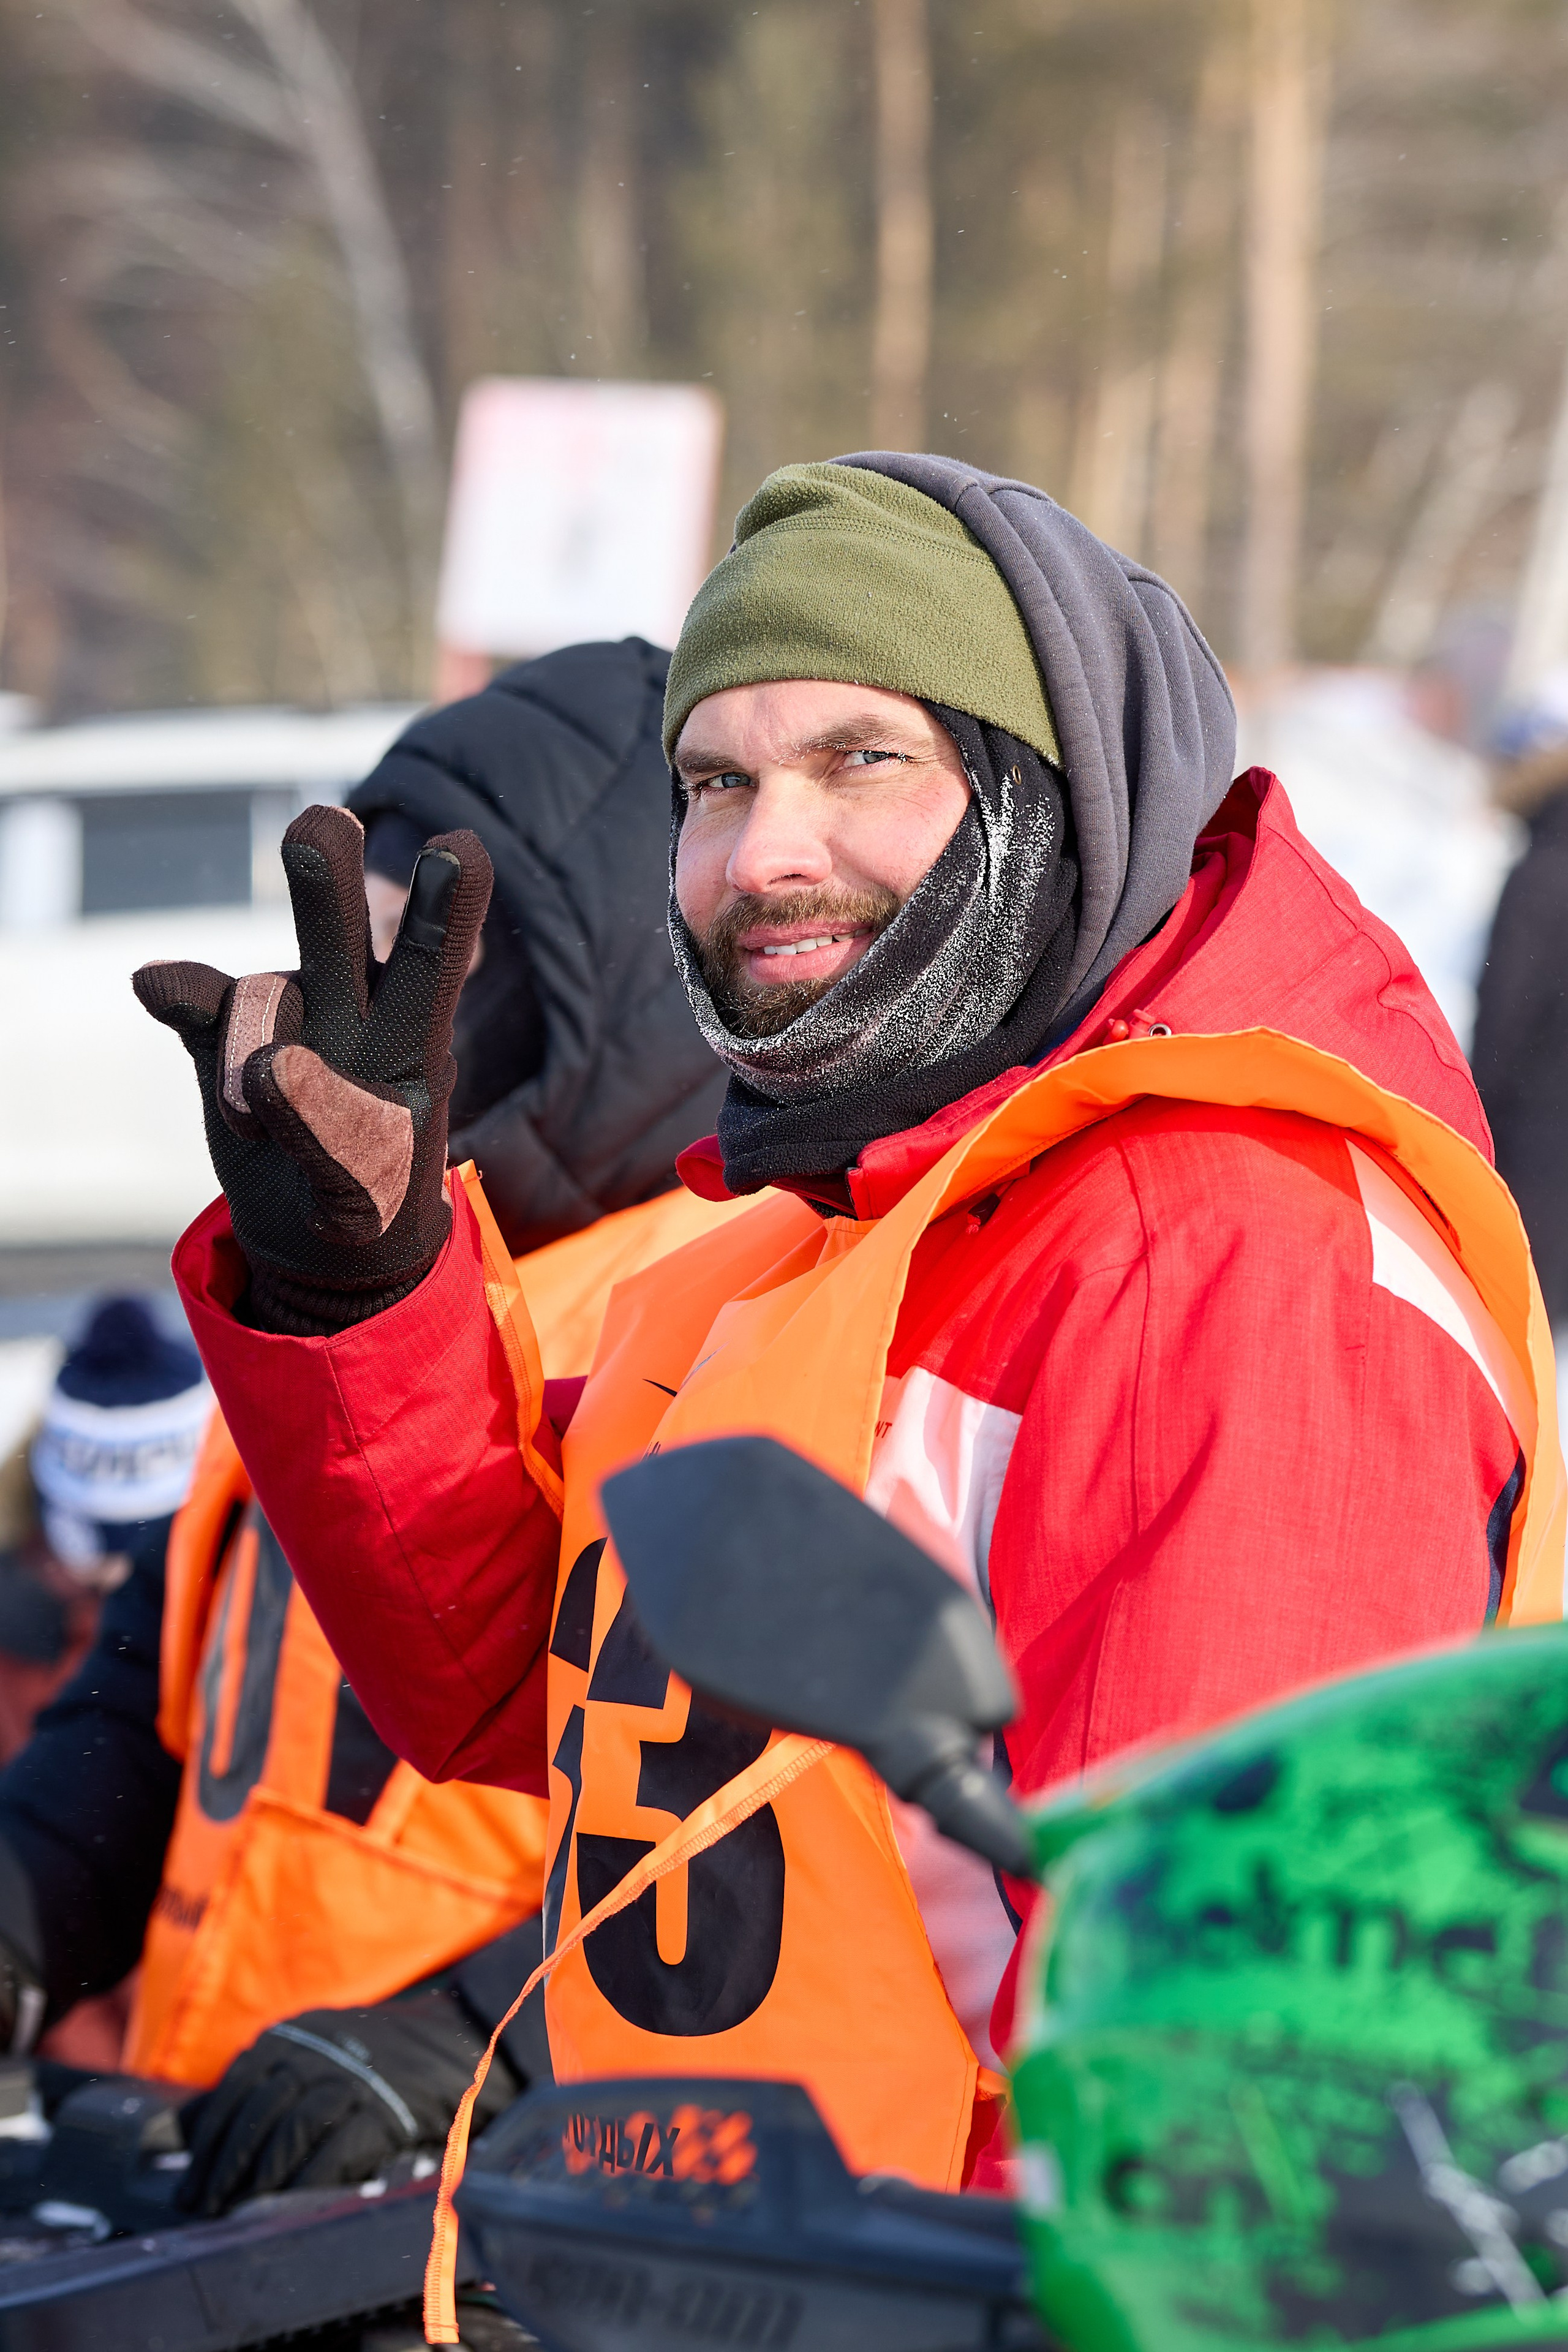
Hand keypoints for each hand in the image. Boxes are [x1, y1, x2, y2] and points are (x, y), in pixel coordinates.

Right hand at [134, 806, 490, 1333]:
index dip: (443, 907)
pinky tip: (156, 984)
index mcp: (416, 1038)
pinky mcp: (225, 1036)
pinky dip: (181, 992)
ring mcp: (288, 1015)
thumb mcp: (367, 1194)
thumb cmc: (375, 1202)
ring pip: (257, 1000)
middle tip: (321, 822)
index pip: (431, 962)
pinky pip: (201, 1005)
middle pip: (338, 932)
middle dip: (328, 879)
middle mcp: (355, 1007)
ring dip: (246, 1056)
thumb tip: (268, 1069)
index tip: (460, 847)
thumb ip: (328, 1135)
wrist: (328, 1232)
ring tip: (255, 1126)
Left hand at [176, 1989, 514, 2216]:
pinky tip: (295, 2204)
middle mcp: (319, 2049)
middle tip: (208, 2210)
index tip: (190, 2185)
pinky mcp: (385, 2108)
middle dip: (226, 2168)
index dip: (208, 2141)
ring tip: (242, 2213)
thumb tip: (176, 2129)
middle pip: (258, 2112)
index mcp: (295, 2034)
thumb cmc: (374, 2056)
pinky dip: (310, 2182)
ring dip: (261, 2179)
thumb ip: (249, 2084)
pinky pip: (336, 2150)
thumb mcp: (308, 2049)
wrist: (459, 2041)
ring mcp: (353, 2076)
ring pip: (291, 2131)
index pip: (236, 2087)